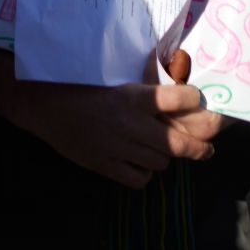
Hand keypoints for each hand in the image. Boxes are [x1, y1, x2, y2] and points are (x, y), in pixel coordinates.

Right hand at [0, 47, 222, 188]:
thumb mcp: (111, 71)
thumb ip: (141, 80)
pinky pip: (140, 178)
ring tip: (160, 147)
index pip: (180, 99)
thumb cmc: (77, 80)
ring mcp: (119, 148)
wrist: (42, 102)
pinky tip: (138, 161)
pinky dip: (143, 172)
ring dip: (164, 155)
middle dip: (199, 147)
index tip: (198, 101)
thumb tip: (172, 71)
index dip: (195, 101)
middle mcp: (131, 123)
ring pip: (162, 162)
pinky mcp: (105, 166)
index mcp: (133, 95)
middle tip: (207, 148)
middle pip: (180, 143)